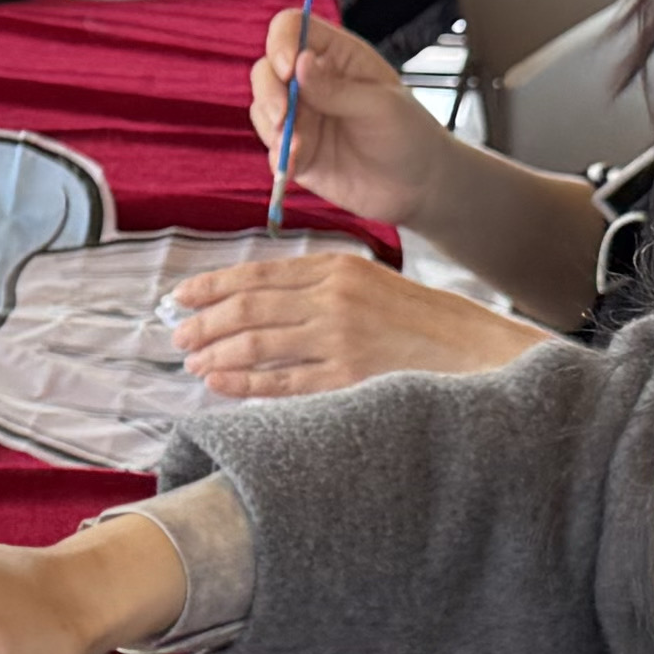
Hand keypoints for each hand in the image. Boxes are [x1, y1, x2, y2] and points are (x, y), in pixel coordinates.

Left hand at [167, 248, 551, 397]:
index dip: (213, 286)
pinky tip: (219, 384)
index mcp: (338, 268)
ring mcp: (340, 340)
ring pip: (258, 344)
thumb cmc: (423, 323)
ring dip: (217, 353)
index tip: (182, 297)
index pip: (258, 274)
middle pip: (249, 307)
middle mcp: (335, 299)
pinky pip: (282, 383)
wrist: (477, 353)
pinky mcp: (348, 379)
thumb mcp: (370, 285)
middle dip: (204, 322)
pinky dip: (243, 383)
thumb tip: (257, 302)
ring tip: (193, 362)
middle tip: (177, 335)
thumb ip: (318, 288)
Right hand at [246, 3, 449, 228]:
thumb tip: (297, 64)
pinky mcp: (296, 152)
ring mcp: (302, 117)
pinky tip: (292, 167)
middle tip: (282, 116)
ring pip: (263, 107)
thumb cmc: (409, 134)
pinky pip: (272, 148)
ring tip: (296, 147)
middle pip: (267, 69)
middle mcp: (312, 82)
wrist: (418, 187)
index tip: (287, 68)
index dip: (282, 41)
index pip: (293, 29)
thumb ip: (336, 89)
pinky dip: (277, 156)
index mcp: (336, 56)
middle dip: (269, 90)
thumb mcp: (380, 106)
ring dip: (271, 125)